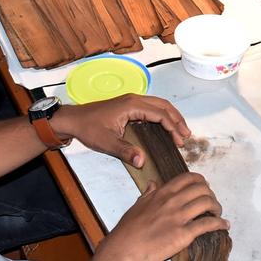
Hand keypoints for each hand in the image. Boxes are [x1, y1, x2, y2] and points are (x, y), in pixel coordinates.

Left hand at [52, 94, 190, 167]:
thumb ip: (125, 151)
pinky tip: (165, 127)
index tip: (180, 140)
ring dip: (171, 116)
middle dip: (177, 120)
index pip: (159, 113)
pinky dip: (162, 116)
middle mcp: (134, 99)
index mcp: (132, 105)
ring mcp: (132, 101)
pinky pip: (152, 108)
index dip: (172, 126)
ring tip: (181, 131)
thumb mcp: (106, 142)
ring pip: (159, 105)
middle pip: (163, 105)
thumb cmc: (88, 128)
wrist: (73, 119)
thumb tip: (142, 161)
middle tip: (186, 135)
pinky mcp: (129, 105)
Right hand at [94, 173, 227, 260]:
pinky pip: (207, 224)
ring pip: (207, 203)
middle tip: (212, 203)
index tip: (204, 188)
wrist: (123, 250)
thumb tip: (152, 184)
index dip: (201, 182)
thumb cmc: (127, 232)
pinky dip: (219, 224)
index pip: (188, 178)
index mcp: (162, 193)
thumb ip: (148, 194)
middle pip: (202, 188)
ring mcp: (178, 217)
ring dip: (217, 208)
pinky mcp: (182, 234)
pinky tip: (223, 225)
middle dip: (211, 194)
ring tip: (217, 214)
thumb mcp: (137, 206)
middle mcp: (172, 201)